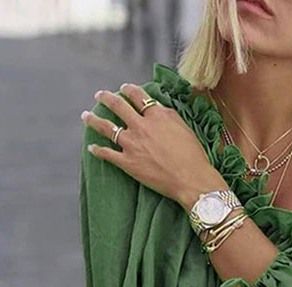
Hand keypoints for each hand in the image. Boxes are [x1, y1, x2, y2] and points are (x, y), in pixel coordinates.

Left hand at [80, 82, 222, 207]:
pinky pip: (107, 154)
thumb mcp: (184, 127)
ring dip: (94, 120)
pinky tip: (91, 148)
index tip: (123, 88)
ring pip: (107, 127)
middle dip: (106, 98)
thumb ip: (168, 116)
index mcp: (157, 115)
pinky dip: (97, 150)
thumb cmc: (194, 156)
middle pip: (118, 106)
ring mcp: (132, 144)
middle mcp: (141, 126)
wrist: (191, 180)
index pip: (138, 95)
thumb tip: (158, 108)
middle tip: (99, 96)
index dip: (129, 89)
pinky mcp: (128, 163)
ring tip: (86, 116)